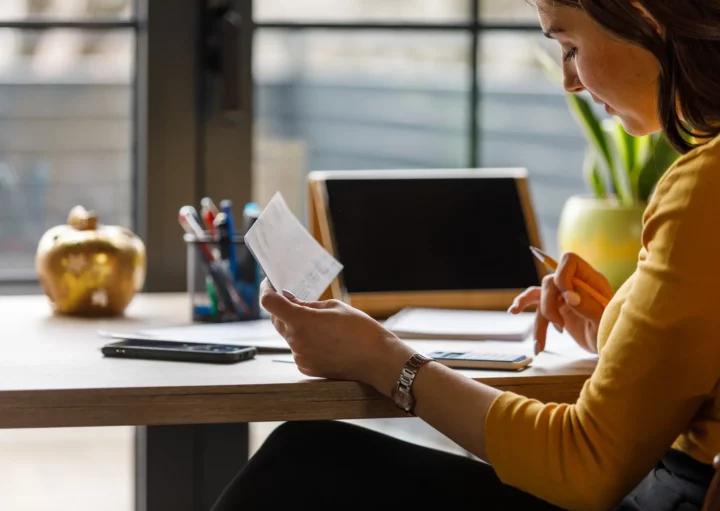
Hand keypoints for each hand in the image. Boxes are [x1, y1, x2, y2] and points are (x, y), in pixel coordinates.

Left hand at [260, 280, 414, 392]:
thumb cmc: (360, 329)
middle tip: (292, 297)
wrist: (377, 360)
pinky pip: (298, 349)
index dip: (267, 290)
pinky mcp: (306, 368)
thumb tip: (290, 300)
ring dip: (295, 325)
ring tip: (318, 321)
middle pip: (276, 319)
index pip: (270, 303)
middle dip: (281, 307)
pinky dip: (304, 340)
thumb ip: (307, 305)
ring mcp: (300, 357)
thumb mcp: (334, 307)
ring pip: (288, 335)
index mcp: (302, 322)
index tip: (270, 283)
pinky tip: (324, 338)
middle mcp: (296, 341)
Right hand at [509, 252, 613, 354]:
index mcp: (591, 280)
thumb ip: (589, 307)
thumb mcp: (605, 323)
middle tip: (560, 326)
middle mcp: (575, 285)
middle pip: (550, 281)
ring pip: (540, 297)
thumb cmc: (613, 333)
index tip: (566, 298)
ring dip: (539, 318)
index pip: (570, 261)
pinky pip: (539, 311)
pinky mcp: (557, 310)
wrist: (611, 347)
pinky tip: (533, 339)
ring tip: (538, 339)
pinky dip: (535, 326)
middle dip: (549, 304)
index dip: (562, 275)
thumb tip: (569, 296)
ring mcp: (564, 297)